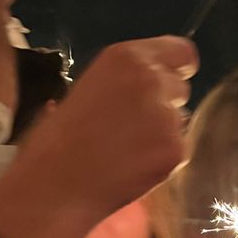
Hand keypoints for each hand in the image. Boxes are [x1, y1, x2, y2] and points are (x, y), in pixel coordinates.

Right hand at [14, 35, 198, 218]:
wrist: (55, 184)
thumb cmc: (58, 137)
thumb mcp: (89, 86)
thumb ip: (127, 80)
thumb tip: (151, 85)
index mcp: (128, 57)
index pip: (182, 52)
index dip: (179, 69)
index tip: (172, 80)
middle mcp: (152, 80)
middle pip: (181, 88)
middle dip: (166, 104)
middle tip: (135, 126)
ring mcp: (167, 116)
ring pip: (180, 122)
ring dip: (163, 134)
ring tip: (127, 151)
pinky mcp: (175, 150)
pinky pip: (179, 152)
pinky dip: (162, 161)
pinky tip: (132, 168)